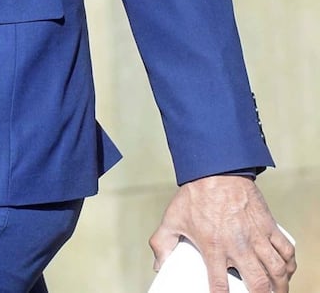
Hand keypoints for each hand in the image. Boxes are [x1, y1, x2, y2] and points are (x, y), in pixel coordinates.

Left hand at [150, 175, 295, 292]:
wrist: (216, 167)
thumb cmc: (195, 193)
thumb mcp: (172, 218)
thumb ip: (162, 243)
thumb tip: (159, 264)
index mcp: (213, 246)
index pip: (219, 284)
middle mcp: (238, 244)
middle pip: (257, 283)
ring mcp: (256, 235)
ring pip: (276, 270)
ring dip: (279, 286)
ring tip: (275, 292)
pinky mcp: (268, 225)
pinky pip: (286, 249)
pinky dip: (289, 263)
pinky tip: (286, 271)